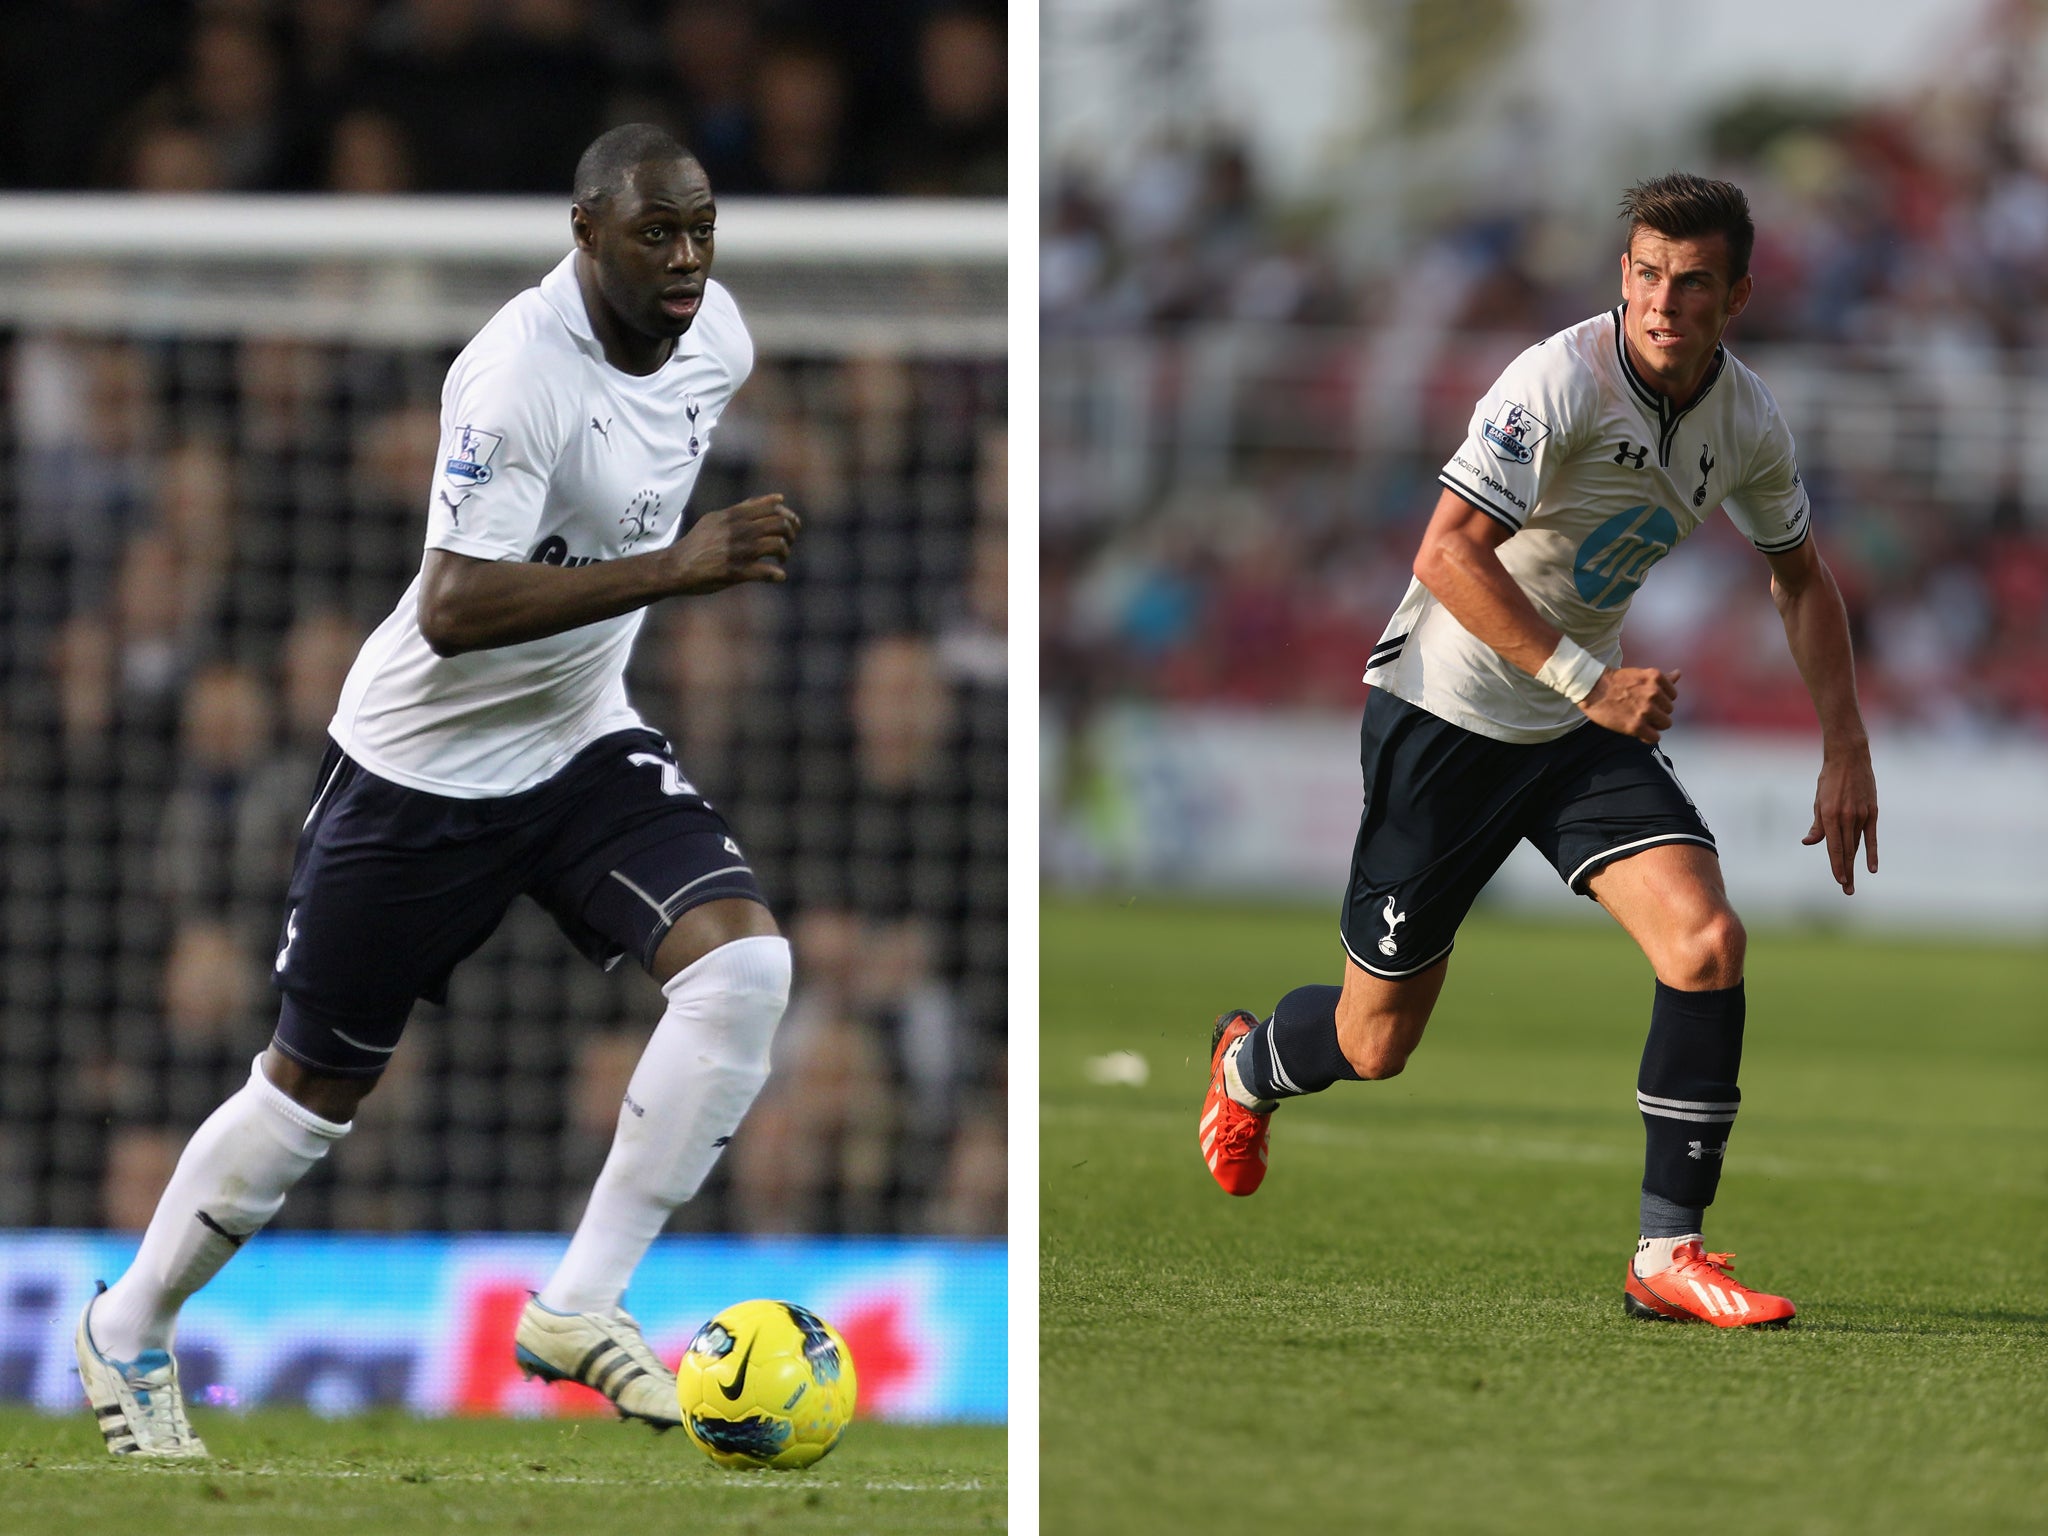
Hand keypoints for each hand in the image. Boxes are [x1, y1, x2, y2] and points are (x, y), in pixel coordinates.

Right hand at [668, 494, 800, 592]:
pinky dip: (778, 575)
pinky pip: (768, 572)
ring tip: (780, 560)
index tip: (792, 526)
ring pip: (778, 545)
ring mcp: (739, 551)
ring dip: (785, 553)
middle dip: (791, 534)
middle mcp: (739, 530)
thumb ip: (740, 510)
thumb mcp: (715, 519)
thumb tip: (765, 500)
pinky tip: (778, 576)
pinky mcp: (737, 572)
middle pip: (780, 524)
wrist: (676, 566)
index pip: (774, 508)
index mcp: (735, 516)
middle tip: (788, 544)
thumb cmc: (698, 543)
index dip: (789, 516)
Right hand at [1578, 666, 1678, 743]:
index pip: (1672, 696)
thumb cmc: (1615, 682)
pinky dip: (1648, 737)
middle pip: (1669, 711)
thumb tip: (1678, 673)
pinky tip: (1638, 731)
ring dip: (1654, 725)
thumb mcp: (1640, 674)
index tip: (1648, 701)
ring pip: (1665, 724)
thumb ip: (1662, 678)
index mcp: (1655, 677)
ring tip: (1639, 721)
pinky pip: (1655, 737)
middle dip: (1657, 713)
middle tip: (1641, 712)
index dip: (1660, 701)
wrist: (1591, 688)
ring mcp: (1646, 710)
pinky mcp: (1636, 725)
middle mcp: (1653, 693)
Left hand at [1802, 743, 1878, 894]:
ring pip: (1857, 846)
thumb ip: (1817, 826)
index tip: (1838, 881)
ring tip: (1852, 882)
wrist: (1849, 759)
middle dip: (1845, 872)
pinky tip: (1872, 868)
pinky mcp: (1872, 811)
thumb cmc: (1829, 781)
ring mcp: (1861, 815)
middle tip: (1847, 891)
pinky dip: (1872, 852)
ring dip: (1855, 865)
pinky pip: (1872, 836)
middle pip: (1847, 851)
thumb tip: (1809, 843)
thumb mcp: (1818, 802)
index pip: (1834, 847)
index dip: (1836, 866)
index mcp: (1829, 815)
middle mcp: (1846, 817)